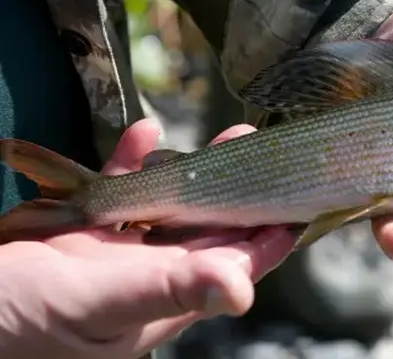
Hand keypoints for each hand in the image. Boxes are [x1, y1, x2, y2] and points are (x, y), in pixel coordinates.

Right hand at [0, 119, 294, 358]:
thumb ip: (170, 290)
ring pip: (171, 205)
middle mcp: (151, 276)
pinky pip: (116, 190)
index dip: (270, 232)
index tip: (302, 194)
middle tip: (261, 143)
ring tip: (227, 133)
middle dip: (242, 188)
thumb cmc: (19, 324)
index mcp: (168, 299)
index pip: (238, 263)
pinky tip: (143, 131)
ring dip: (195, 170)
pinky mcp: (81, 233)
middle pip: (211, 226)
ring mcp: (117, 254)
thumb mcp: (100, 303)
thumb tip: (244, 291)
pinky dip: (131, 162)